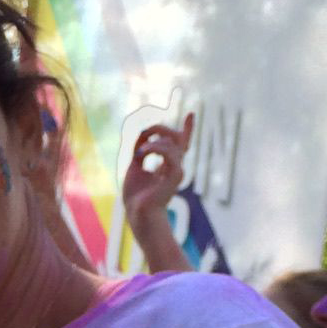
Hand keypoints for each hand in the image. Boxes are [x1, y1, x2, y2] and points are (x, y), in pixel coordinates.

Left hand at [123, 116, 194, 269]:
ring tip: (141, 151)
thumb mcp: (135, 166)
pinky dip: (156, 148)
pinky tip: (143, 152)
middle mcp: (174, 167)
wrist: (138, 213)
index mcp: (167, 165)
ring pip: (172, 143)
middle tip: (145, 133)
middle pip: (176, 139)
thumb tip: (144, 134)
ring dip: (153, 142)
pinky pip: (171, 154)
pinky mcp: (176, 176)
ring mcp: (177, 171)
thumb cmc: (136, 196)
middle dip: (161, 129)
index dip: (187, 129)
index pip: (180, 144)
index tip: (191, 114)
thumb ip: (141, 150)